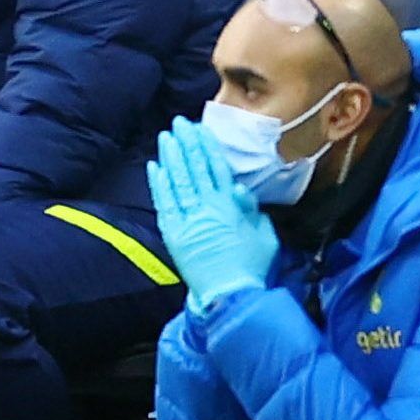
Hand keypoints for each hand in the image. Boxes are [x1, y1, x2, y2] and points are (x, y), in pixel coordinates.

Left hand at [148, 117, 278, 311]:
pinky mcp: (174, 235)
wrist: (230, 296)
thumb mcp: (264, 235)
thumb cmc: (252, 267)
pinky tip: (155, 167)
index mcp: (230, 206)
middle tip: (178, 123)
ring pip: (177, 181)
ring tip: (166, 137)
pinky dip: (159, 184)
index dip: (206, 146)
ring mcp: (188, 221)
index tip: (199, 129)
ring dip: (171, 157)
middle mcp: (207, 208)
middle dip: (186, 144)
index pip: (216, 168)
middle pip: (194, 169)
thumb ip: (251, 209)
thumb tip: (237, 188)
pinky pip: (164, 204)